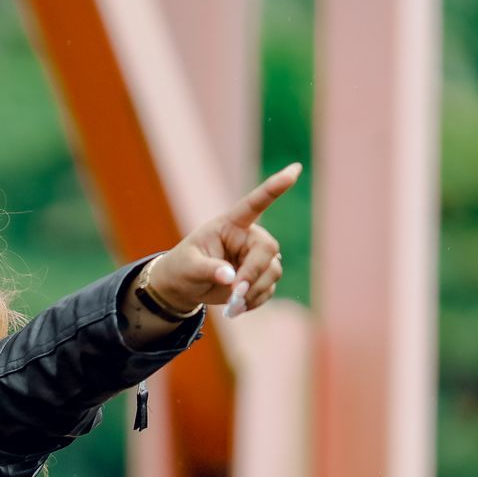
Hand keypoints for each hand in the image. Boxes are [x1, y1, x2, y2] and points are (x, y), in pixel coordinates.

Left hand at [144, 162, 301, 318]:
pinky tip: (237, 306)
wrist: (183, 286)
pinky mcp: (259, 277)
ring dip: (253, 291)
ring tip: (232, 304)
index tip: (295, 170)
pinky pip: (268, 289)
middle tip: (236, 293)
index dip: (274, 188)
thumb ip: (207, 270)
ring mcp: (256, 257)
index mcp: (230, 224)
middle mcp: (248, 237)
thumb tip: (230, 278)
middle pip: (268, 249)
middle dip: (254, 273)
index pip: (255, 204)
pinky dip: (253, 300)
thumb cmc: (182, 268)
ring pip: (272, 272)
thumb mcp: (188, 267)